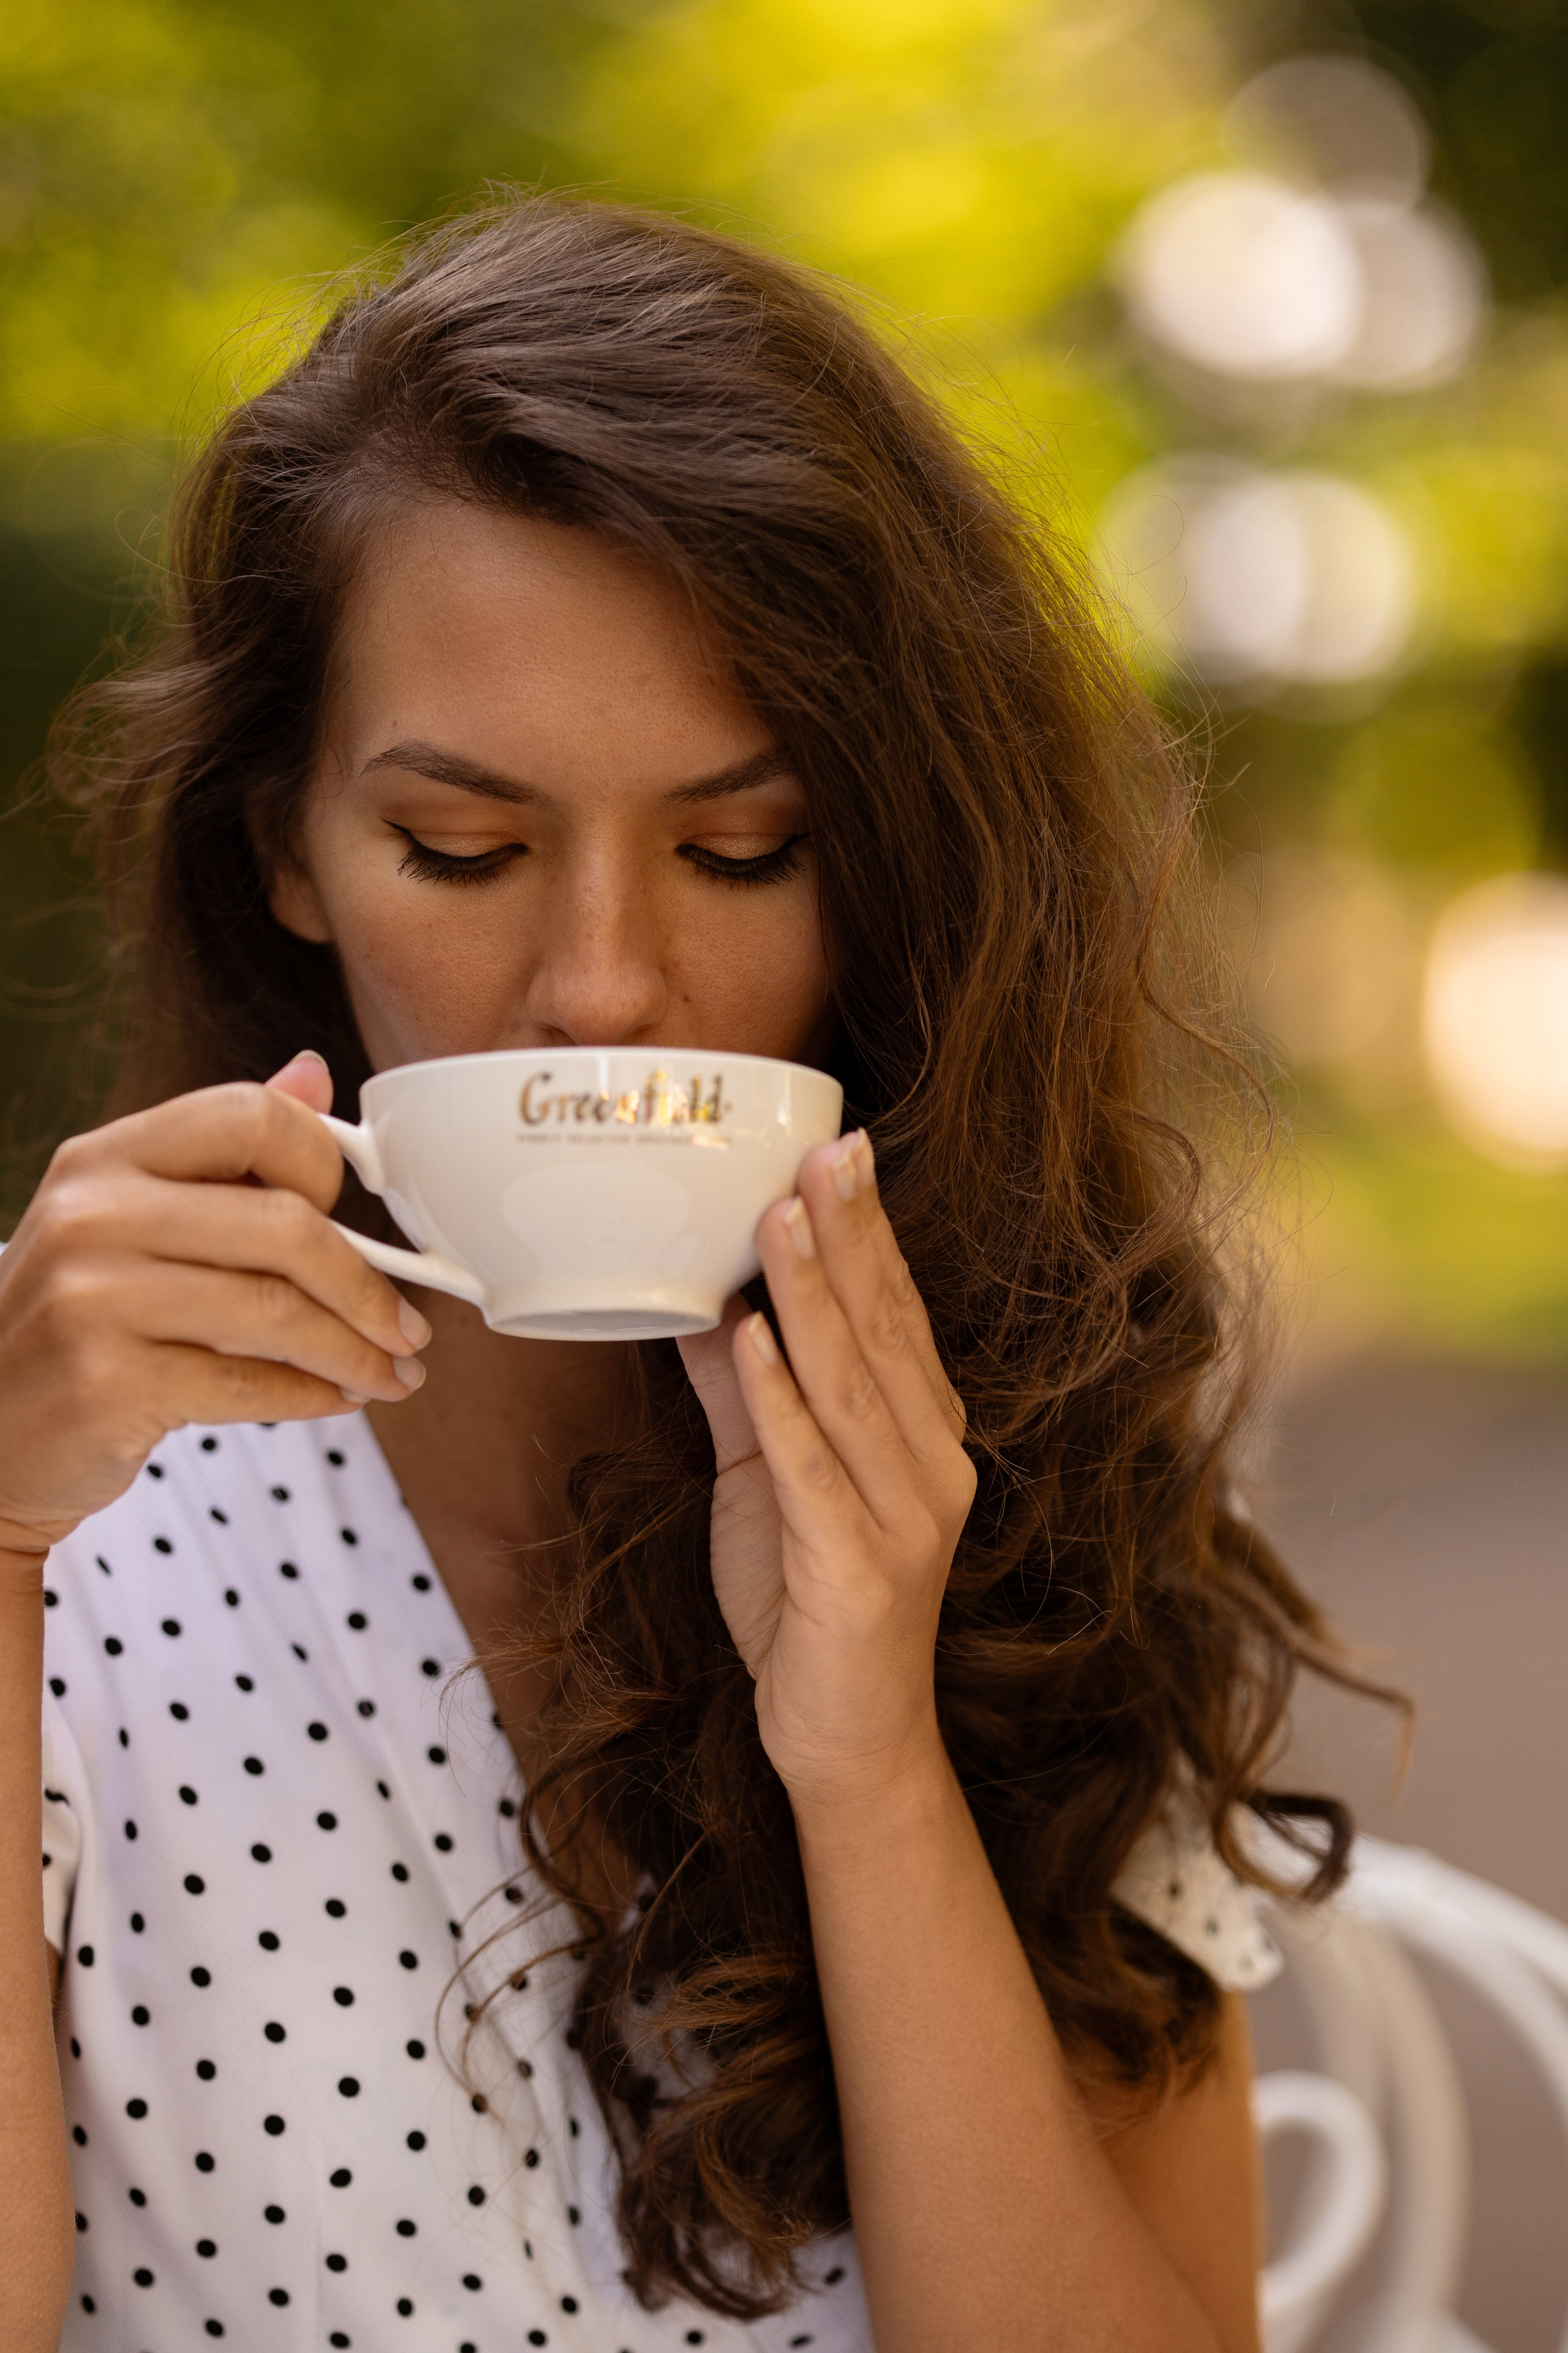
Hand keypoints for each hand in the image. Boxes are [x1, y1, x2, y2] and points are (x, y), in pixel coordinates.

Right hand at [0, 1052, 426, 1559]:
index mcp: (105, 1157)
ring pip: (277, 1312)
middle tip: (407, 1328)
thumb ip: (222, 1152)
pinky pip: (248, 1383)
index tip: (357, 1217)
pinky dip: (311, 1395)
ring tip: (391, 1375)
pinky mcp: (105, 1381)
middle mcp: (91, 1214)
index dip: (322, 1165)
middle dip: (368, 1285)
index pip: (250, 1115)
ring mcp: (91, 1297)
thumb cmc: (80, 1322)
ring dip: (356, 1352)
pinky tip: (337, 1399)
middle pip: (285, 1225)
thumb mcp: (130, 1219)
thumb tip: (312, 1073)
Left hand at [678, 1131, 974, 1808]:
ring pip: (851, 1387)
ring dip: (812, 1296)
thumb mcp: (765, 1481)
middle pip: (882, 1333)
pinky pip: (813, 1471)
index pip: (896, 1316)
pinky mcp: (857, 1571)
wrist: (846, 1739)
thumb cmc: (809, 1606)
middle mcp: (930, 1466)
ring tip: (779, 1216)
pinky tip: (754, 1341)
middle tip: (821, 1152)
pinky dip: (781, 1402)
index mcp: (921, 1436)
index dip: (868, 1233)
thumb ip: (741, 1394)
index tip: (838, 1150)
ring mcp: (903, 1519)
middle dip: (848, 1236)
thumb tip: (703, 1301)